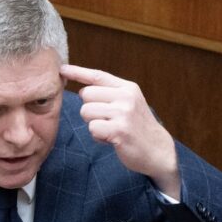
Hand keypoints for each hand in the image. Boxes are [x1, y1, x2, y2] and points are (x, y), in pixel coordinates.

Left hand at [60, 64, 180, 198]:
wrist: (158, 151)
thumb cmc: (139, 129)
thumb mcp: (130, 104)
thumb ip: (110, 94)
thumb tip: (82, 89)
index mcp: (128, 88)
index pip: (97, 76)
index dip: (78, 72)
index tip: (62, 69)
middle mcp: (126, 97)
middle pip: (86, 95)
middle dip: (90, 110)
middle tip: (107, 120)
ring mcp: (123, 113)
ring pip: (86, 112)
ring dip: (94, 124)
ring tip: (110, 130)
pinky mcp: (119, 130)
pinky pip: (92, 129)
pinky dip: (98, 137)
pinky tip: (112, 139)